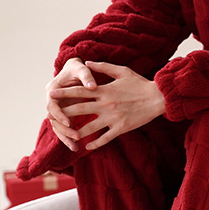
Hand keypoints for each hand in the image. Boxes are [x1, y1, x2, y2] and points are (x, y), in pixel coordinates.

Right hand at [46, 57, 99, 150]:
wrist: (76, 70)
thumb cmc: (79, 69)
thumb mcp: (82, 69)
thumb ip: (87, 77)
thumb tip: (93, 87)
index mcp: (53, 90)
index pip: (52, 105)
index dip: (59, 115)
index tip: (69, 122)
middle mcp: (52, 101)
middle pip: (53, 119)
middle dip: (64, 129)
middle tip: (76, 136)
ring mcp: (58, 109)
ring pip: (57, 126)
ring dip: (65, 137)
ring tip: (75, 147)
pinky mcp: (64, 114)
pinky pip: (64, 128)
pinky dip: (69, 137)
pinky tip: (76, 146)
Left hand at [47, 60, 165, 150]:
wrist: (158, 98)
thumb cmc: (140, 83)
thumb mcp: (122, 71)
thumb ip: (102, 67)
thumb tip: (86, 62)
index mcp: (104, 90)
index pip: (79, 91)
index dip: (64, 92)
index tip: (51, 94)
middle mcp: (105, 104)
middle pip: (79, 110)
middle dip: (63, 113)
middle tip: (50, 117)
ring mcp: (113, 118)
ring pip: (89, 127)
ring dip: (76, 132)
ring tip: (67, 136)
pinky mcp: (121, 128)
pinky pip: (105, 138)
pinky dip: (95, 143)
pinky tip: (87, 146)